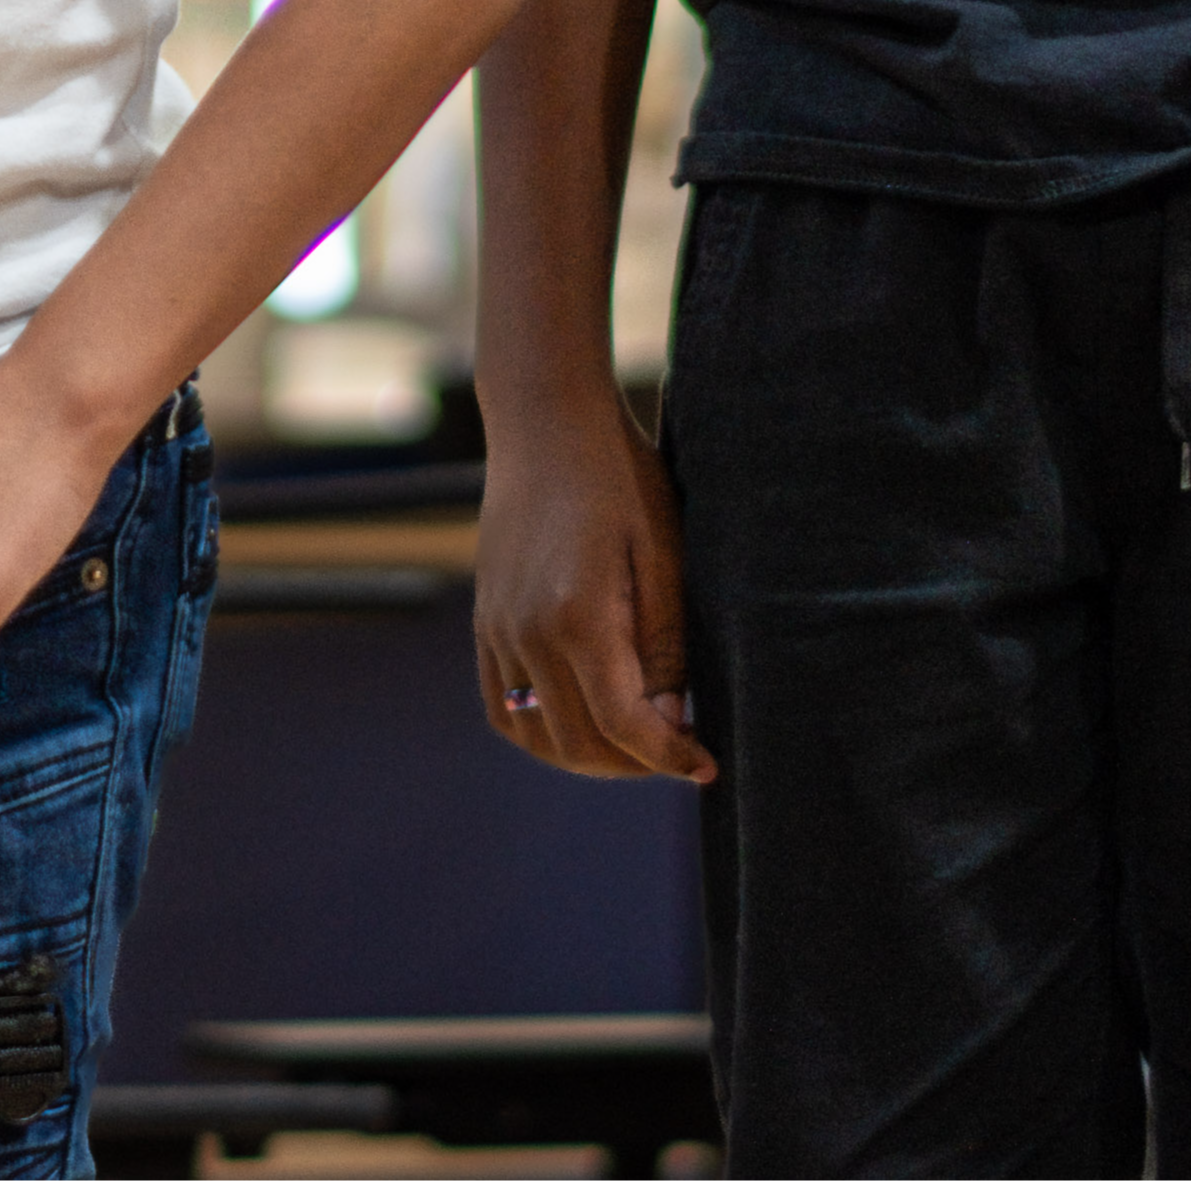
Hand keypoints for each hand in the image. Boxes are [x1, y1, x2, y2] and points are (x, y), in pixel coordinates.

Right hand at [470, 394, 709, 783]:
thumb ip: (666, 644)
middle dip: (635, 765)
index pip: (624, 725)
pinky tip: (582, 719)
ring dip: (588, 756)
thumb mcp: (664, 554)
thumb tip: (673, 719)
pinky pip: (503, 707)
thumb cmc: (619, 478)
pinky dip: (542, 731)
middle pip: (579, 744)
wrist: (546, 423)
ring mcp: (497, 630)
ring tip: (635, 742)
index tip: (705, 766)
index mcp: (578, 617)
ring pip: (536, 735)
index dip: (669, 757)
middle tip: (679, 751)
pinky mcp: (485, 622)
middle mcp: (526, 634)